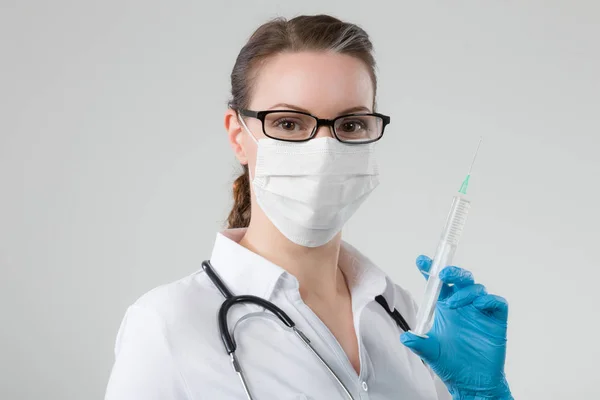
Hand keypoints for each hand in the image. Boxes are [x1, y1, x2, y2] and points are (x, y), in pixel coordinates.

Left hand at [400, 255, 512, 399]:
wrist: (472, 382)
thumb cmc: (451, 364)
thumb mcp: (431, 352)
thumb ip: (419, 343)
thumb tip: (404, 337)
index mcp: (445, 306)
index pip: (438, 283)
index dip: (431, 270)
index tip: (421, 261)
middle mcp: (463, 304)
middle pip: (460, 279)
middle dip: (453, 272)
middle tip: (443, 273)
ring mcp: (480, 311)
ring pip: (477, 288)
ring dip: (465, 291)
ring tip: (453, 303)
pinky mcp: (496, 320)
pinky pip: (497, 303)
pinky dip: (488, 300)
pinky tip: (478, 305)